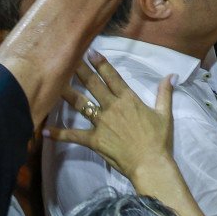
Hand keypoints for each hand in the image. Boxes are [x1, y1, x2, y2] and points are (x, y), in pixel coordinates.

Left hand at [47, 51, 176, 181]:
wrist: (151, 164)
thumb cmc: (159, 140)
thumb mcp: (165, 114)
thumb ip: (165, 93)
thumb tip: (171, 75)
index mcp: (128, 99)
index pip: (112, 76)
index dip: (101, 62)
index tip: (90, 51)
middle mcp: (112, 106)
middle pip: (93, 84)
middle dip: (79, 69)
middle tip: (67, 57)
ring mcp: (101, 122)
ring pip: (80, 103)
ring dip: (66, 93)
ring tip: (53, 82)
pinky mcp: (94, 140)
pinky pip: (74, 136)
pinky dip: (59, 134)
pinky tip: (45, 132)